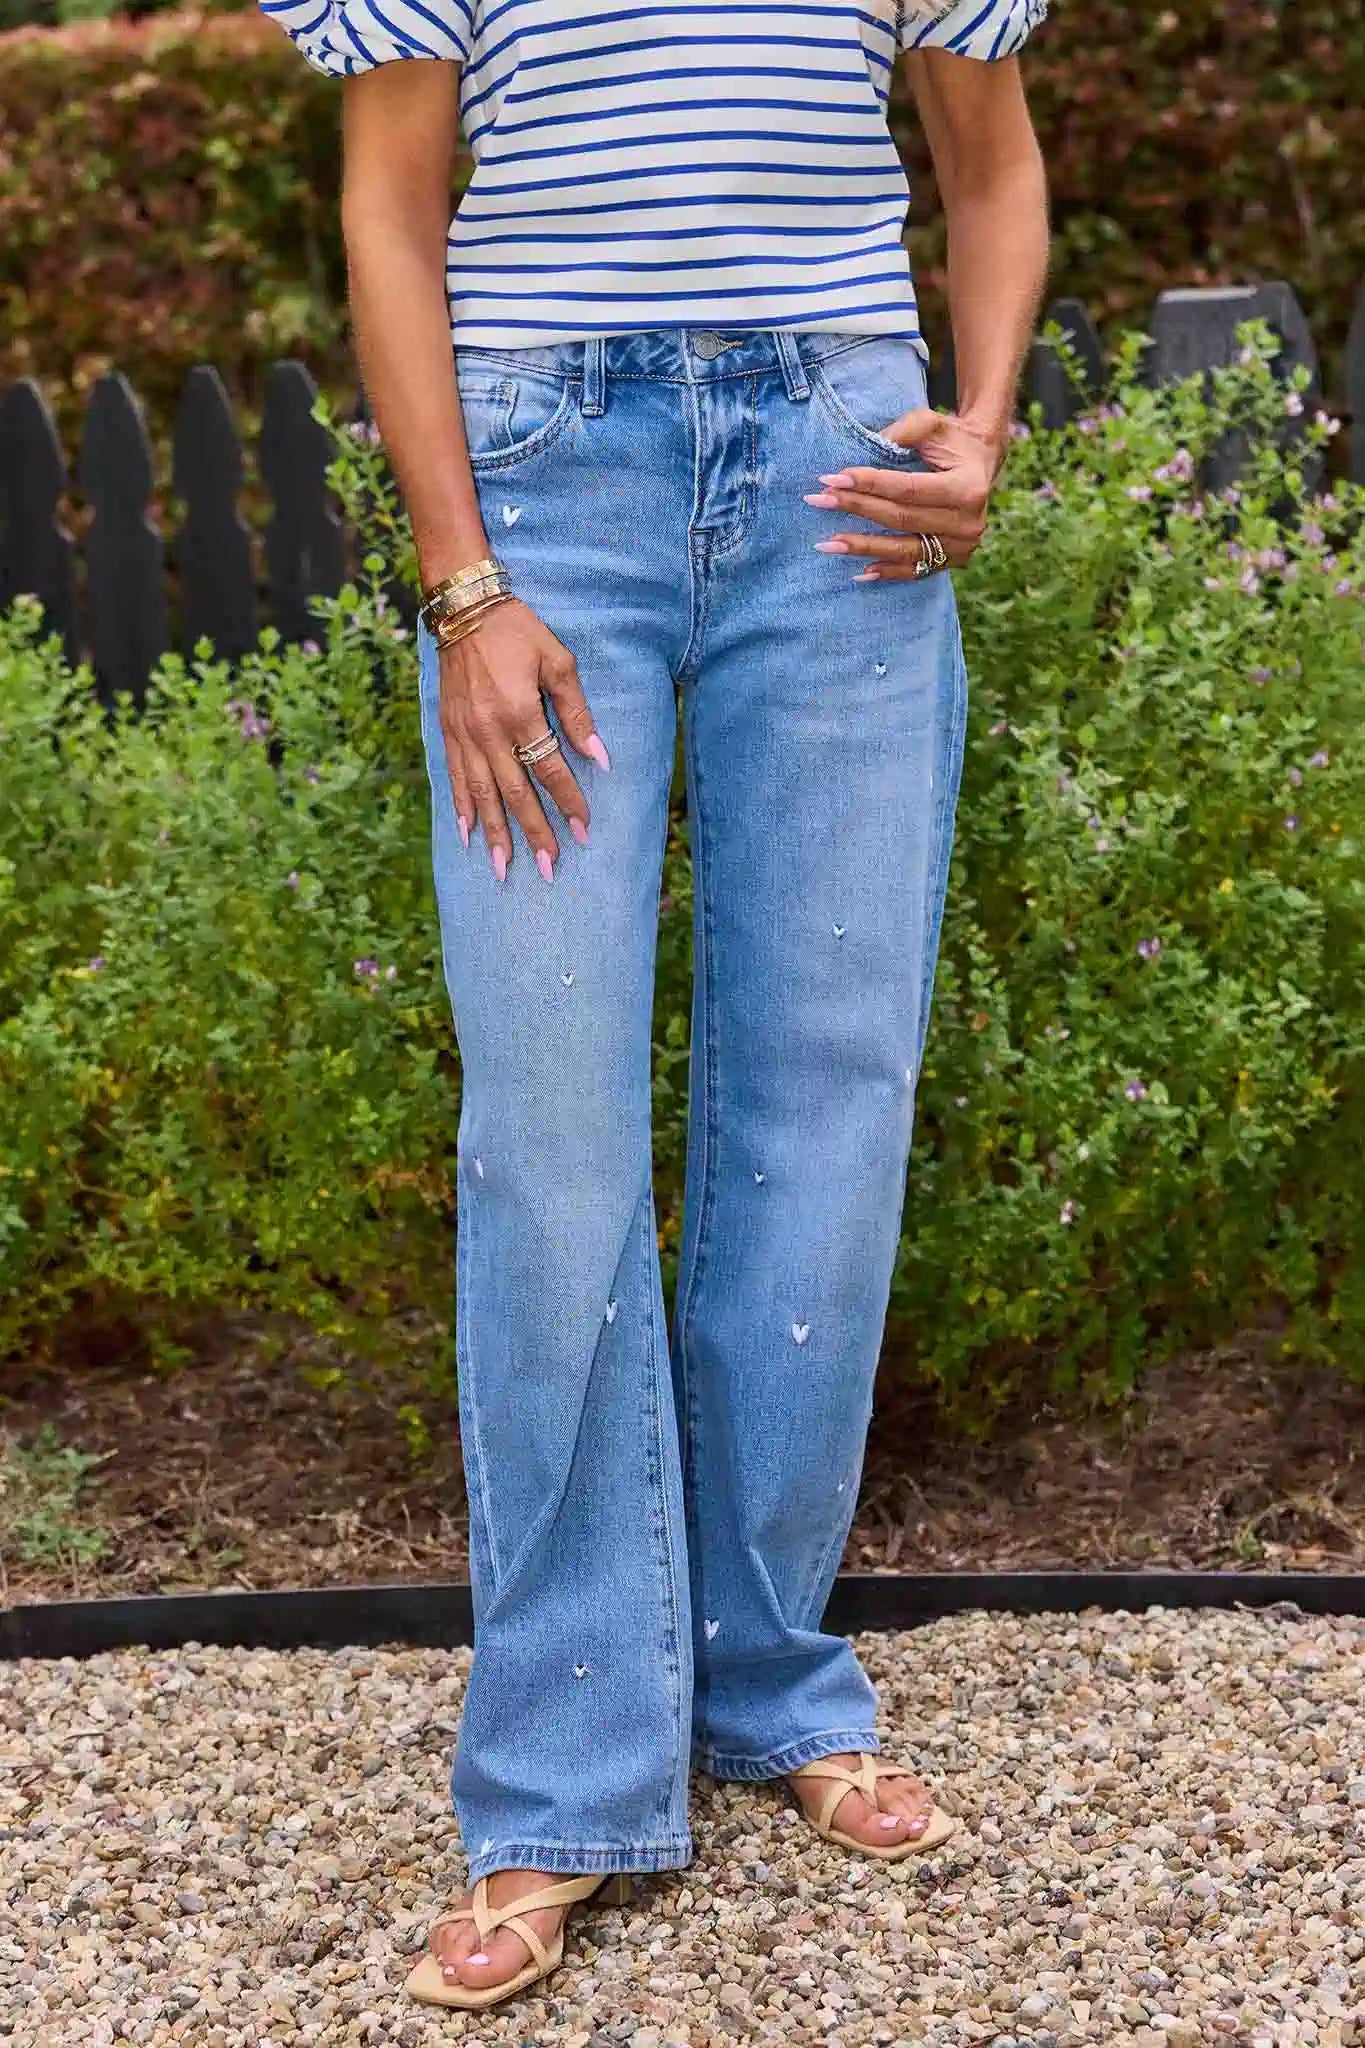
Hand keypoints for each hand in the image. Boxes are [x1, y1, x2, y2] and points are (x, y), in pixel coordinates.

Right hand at [437, 598, 609, 881]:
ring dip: (496, 834)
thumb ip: (577, 712)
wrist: (464, 609)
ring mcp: (465, 734)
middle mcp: (489, 732)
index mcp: (520, 713)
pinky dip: (462, 808)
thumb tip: (599, 758)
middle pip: (516, 794)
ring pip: (483, 795)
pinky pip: (455, 778)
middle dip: (534, 833)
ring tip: (504, 869)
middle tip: (548, 868)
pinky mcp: (448, 730)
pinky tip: (469, 834)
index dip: (569, 803)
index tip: (584, 831)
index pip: (550, 770)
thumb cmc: (517, 630)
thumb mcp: (558, 662)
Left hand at [806, 408, 1008, 579]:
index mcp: (967, 487)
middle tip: (819, 502)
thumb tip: (863, 446)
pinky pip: (915, 571)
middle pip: (901, 519)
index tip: (831, 479)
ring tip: (827, 543)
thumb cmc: (952, 439)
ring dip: (863, 548)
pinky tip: (859, 572)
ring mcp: (963, 546)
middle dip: (857, 509)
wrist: (983, 461)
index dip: (869, 484)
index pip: (908, 489)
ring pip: (904, 550)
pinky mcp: (955, 560)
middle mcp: (968, 522)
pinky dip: (887, 572)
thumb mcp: (931, 424)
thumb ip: (901, 432)